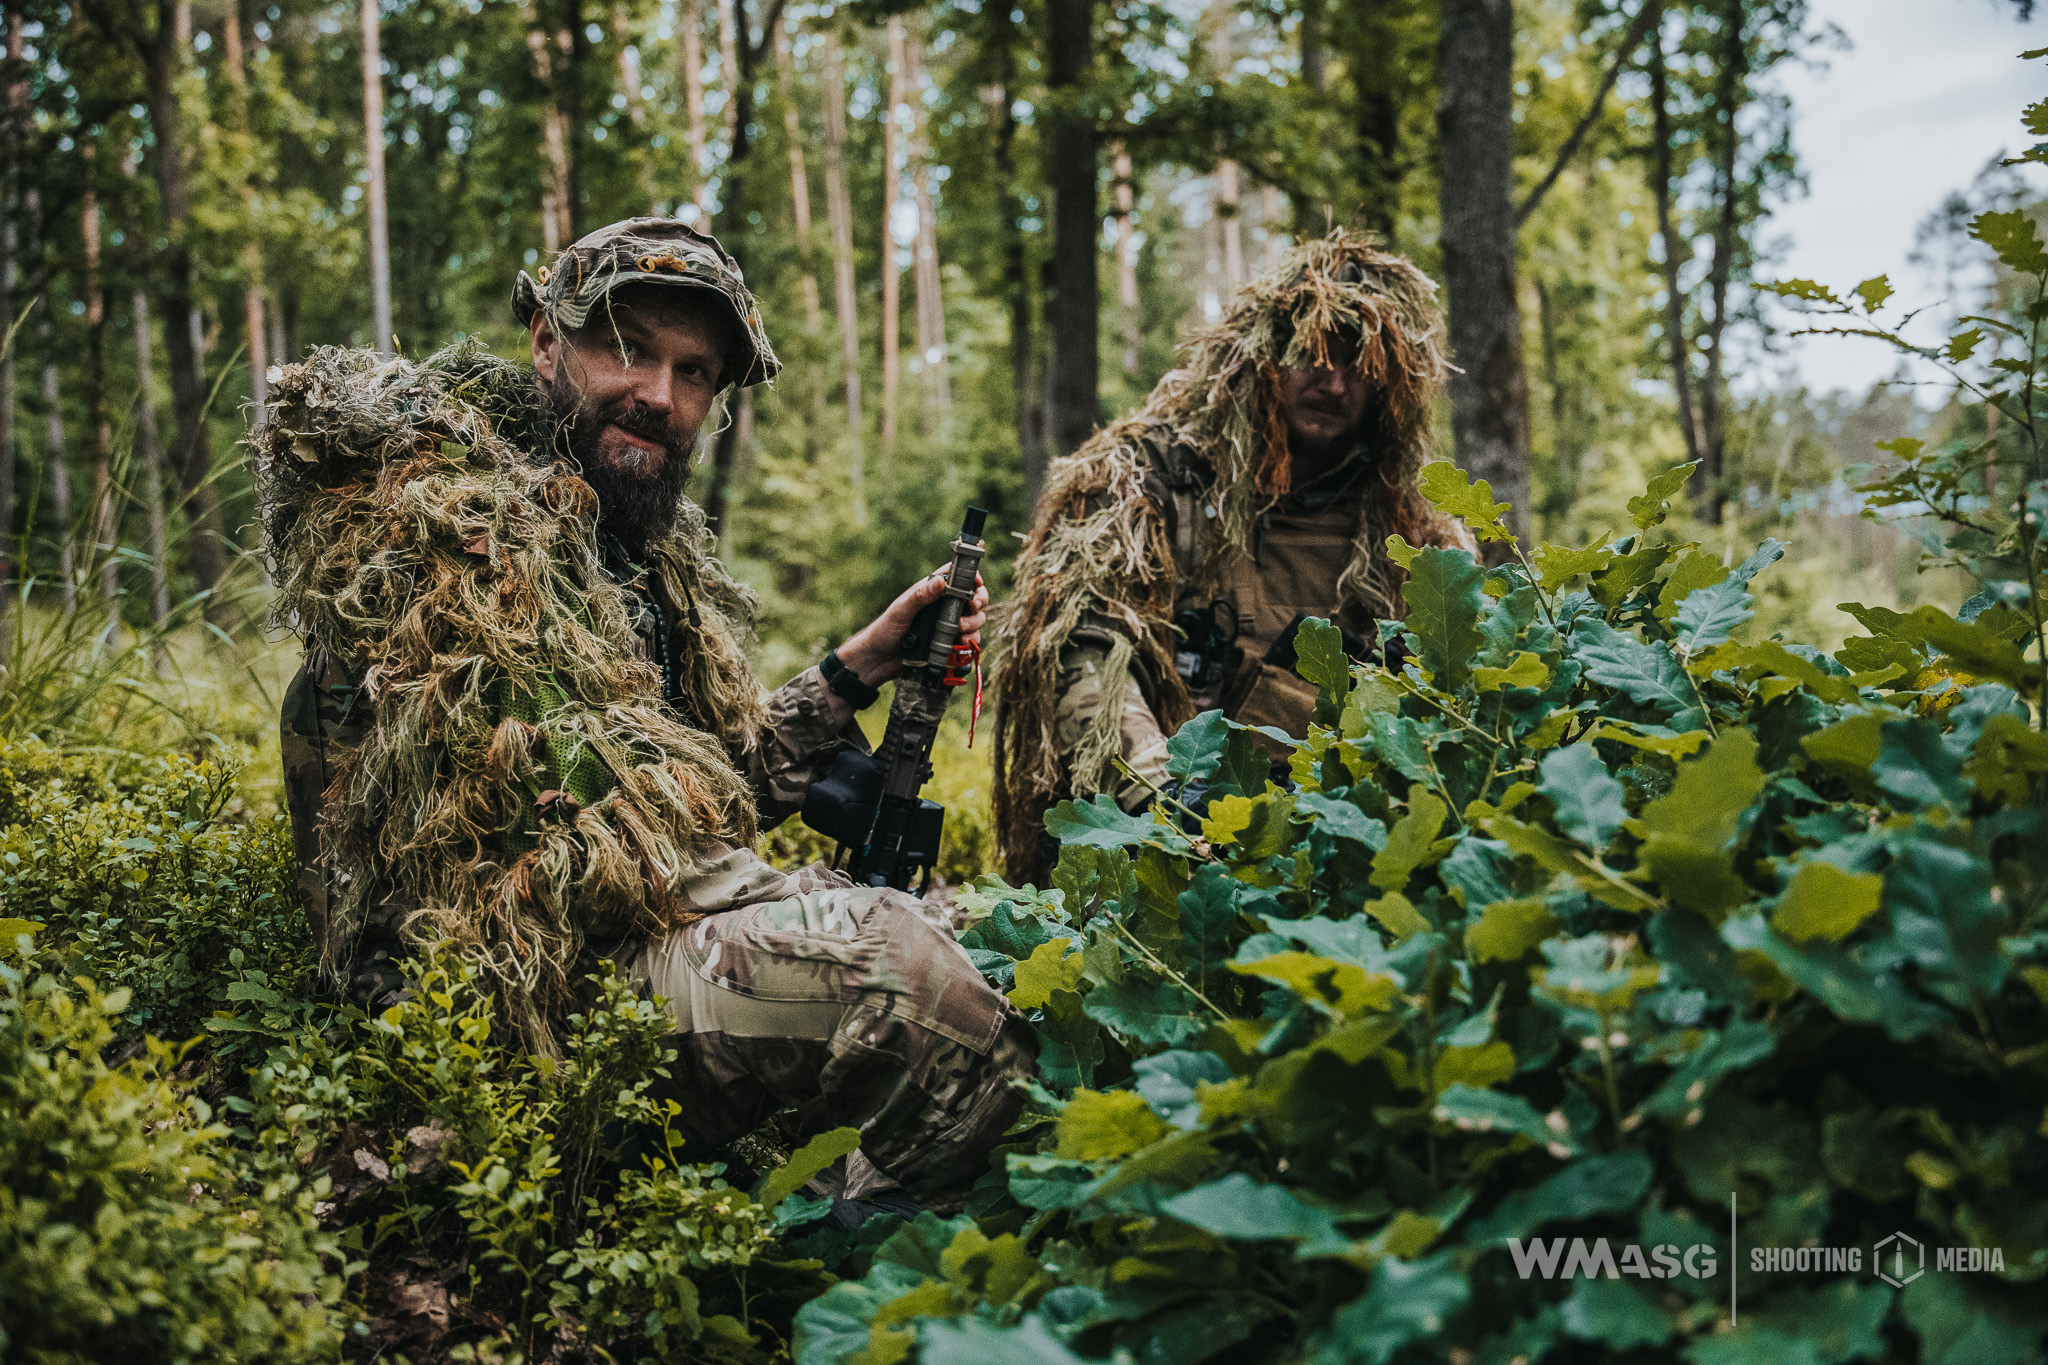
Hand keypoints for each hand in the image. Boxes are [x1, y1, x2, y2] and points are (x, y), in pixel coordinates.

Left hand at [834, 569, 989, 685]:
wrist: (879, 660)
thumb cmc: (885, 630)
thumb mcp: (901, 610)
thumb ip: (921, 595)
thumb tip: (941, 581)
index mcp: (932, 592)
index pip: (959, 577)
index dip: (973, 577)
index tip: (977, 584)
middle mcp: (944, 607)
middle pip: (974, 598)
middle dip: (978, 603)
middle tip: (971, 608)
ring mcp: (949, 626)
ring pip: (976, 620)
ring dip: (974, 625)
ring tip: (960, 631)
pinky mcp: (950, 644)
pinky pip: (969, 642)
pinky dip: (970, 643)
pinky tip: (960, 645)